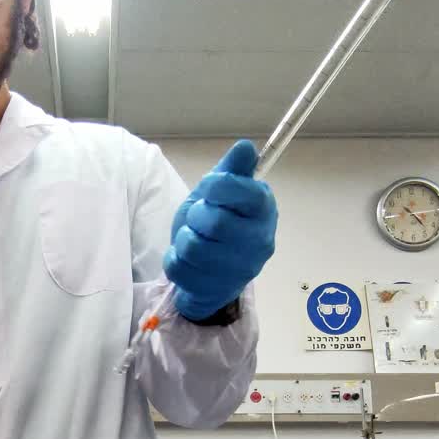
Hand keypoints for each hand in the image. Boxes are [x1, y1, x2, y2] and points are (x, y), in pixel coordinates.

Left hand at [163, 139, 276, 321]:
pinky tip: (187, 260)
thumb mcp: (222, 191)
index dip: (219, 186)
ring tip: (194, 238)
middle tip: (200, 218)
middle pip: (216, 221)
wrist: (211, 270)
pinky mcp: (216, 290)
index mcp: (263, 211)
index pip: (246, 193)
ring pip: (194, 247)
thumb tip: (245, 147)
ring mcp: (239, 271)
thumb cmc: (217, 222)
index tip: (209, 187)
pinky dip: (174, 260)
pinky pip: (179, 269)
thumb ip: (232, 170)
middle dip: (197, 215)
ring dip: (184, 239)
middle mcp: (259, 242)